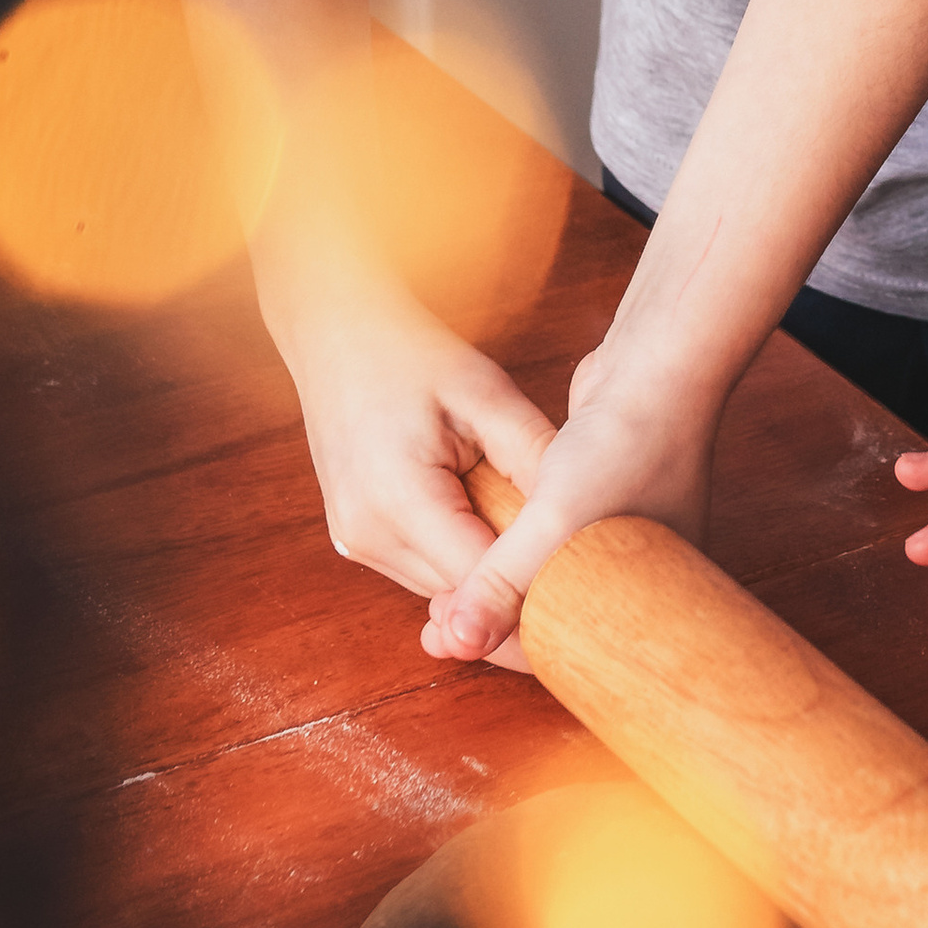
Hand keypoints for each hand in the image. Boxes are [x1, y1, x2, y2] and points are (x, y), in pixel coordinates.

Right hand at [269, 280, 558, 632]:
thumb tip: (583, 518)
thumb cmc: (412, 355)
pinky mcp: (355, 541)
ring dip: (487, 565)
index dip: (539, 584)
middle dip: (517, 575)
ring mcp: (354, 543)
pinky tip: (483, 513)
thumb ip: (534, 459)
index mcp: (397, 499)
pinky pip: (423, 568)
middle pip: (465, 593)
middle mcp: (367, 535)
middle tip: (572, 550)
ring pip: (445, 588)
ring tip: (523, 518)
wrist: (337, 335)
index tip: (590, 579)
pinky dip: (459, 552)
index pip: (482, 580)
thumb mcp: (487, 394)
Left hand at [422, 341, 717, 663]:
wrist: (657, 368)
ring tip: (446, 595)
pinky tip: (480, 549)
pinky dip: (515, 548)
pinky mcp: (599, 500)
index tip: (453, 644)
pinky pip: (549, 540)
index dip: (507, 649)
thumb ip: (503, 581)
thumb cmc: (628, 445)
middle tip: (436, 625)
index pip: (569, 647)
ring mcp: (619, 534)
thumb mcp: (556, 521)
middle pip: (554, 615)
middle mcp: (637, 574)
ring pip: (548, 575)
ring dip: (500, 582)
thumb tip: (455, 643)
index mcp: (648, 600)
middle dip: (496, 620)